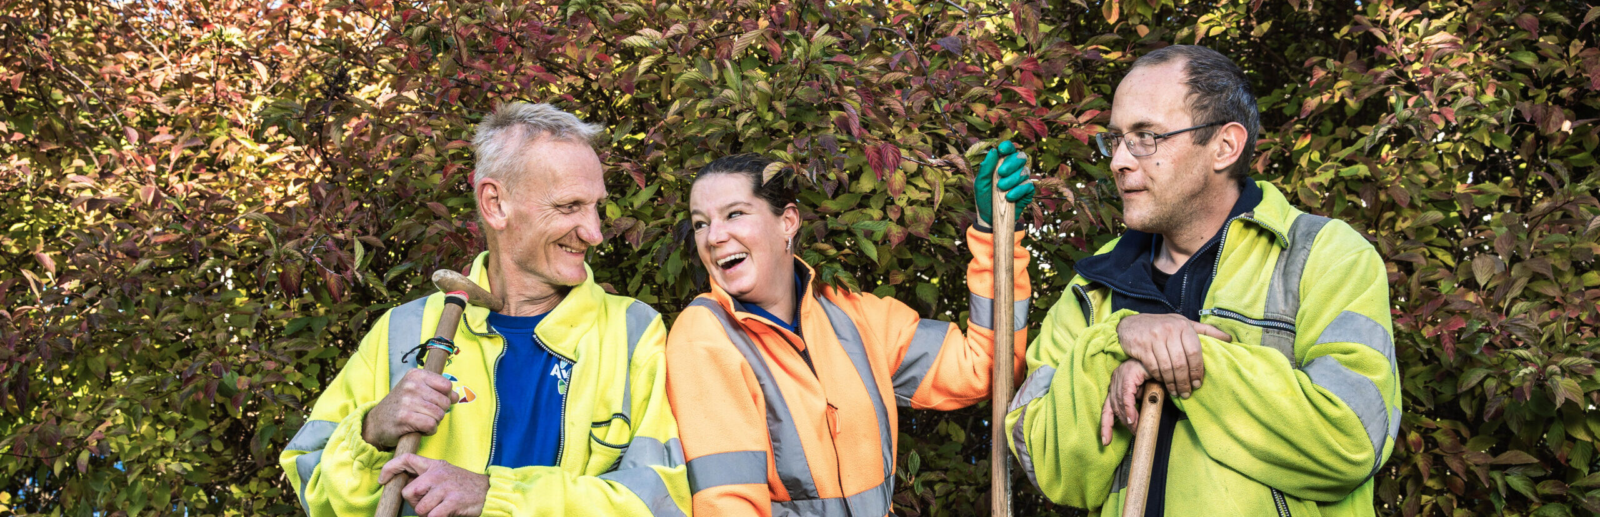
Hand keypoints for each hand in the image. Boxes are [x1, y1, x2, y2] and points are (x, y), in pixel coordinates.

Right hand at [363, 368, 458, 448]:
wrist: (376, 423)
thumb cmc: (401, 407)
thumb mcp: (417, 392)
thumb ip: (438, 391)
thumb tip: (456, 396)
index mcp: (415, 375)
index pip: (446, 385)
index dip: (445, 397)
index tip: (434, 402)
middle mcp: (411, 385)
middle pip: (445, 402)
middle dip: (440, 412)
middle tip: (425, 414)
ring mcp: (407, 401)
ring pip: (439, 414)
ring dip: (434, 422)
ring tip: (422, 421)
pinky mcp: (404, 418)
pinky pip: (431, 425)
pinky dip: (430, 431)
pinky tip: (420, 429)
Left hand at [379, 454, 488, 516]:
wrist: (488, 491)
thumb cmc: (463, 485)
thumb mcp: (445, 473)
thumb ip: (426, 476)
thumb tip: (404, 483)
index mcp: (434, 465)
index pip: (407, 459)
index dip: (390, 468)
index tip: (383, 480)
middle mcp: (437, 474)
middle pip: (408, 492)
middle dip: (413, 503)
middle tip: (427, 505)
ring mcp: (445, 487)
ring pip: (419, 508)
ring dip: (427, 514)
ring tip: (438, 510)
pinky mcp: (453, 501)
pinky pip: (433, 516)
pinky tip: (444, 515)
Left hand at [975, 140, 1036, 225]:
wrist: (990, 218)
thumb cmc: (984, 198)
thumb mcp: (980, 183)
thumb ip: (986, 167)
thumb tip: (993, 150)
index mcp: (1002, 163)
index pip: (1009, 150)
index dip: (1008, 147)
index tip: (1002, 149)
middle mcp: (1014, 169)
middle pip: (1020, 157)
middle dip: (1011, 163)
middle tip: (1000, 173)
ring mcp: (1022, 180)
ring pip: (1024, 172)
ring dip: (1012, 180)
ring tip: (1001, 188)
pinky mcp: (1027, 192)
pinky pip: (1028, 186)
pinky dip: (1018, 191)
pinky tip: (1009, 197)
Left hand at [1101, 360, 1150, 445]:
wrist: (1166, 359)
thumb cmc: (1157, 376)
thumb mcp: (1146, 394)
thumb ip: (1139, 405)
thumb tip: (1135, 421)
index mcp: (1117, 384)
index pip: (1107, 408)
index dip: (1106, 425)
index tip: (1105, 441)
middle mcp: (1116, 379)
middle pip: (1113, 407)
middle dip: (1123, 423)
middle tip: (1134, 433)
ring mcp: (1121, 375)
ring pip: (1119, 403)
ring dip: (1128, 419)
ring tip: (1137, 429)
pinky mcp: (1129, 374)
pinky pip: (1126, 396)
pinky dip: (1130, 410)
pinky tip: (1134, 420)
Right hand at [1115, 313, 1232, 398]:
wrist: (1132, 324)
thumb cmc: (1162, 326)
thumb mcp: (1184, 324)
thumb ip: (1206, 331)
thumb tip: (1229, 339)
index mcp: (1184, 325)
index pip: (1195, 352)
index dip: (1198, 370)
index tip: (1198, 383)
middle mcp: (1170, 330)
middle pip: (1181, 363)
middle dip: (1185, 381)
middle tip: (1187, 393)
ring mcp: (1154, 338)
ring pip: (1167, 367)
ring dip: (1172, 383)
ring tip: (1177, 392)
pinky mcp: (1142, 346)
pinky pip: (1153, 367)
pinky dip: (1160, 378)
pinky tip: (1164, 383)